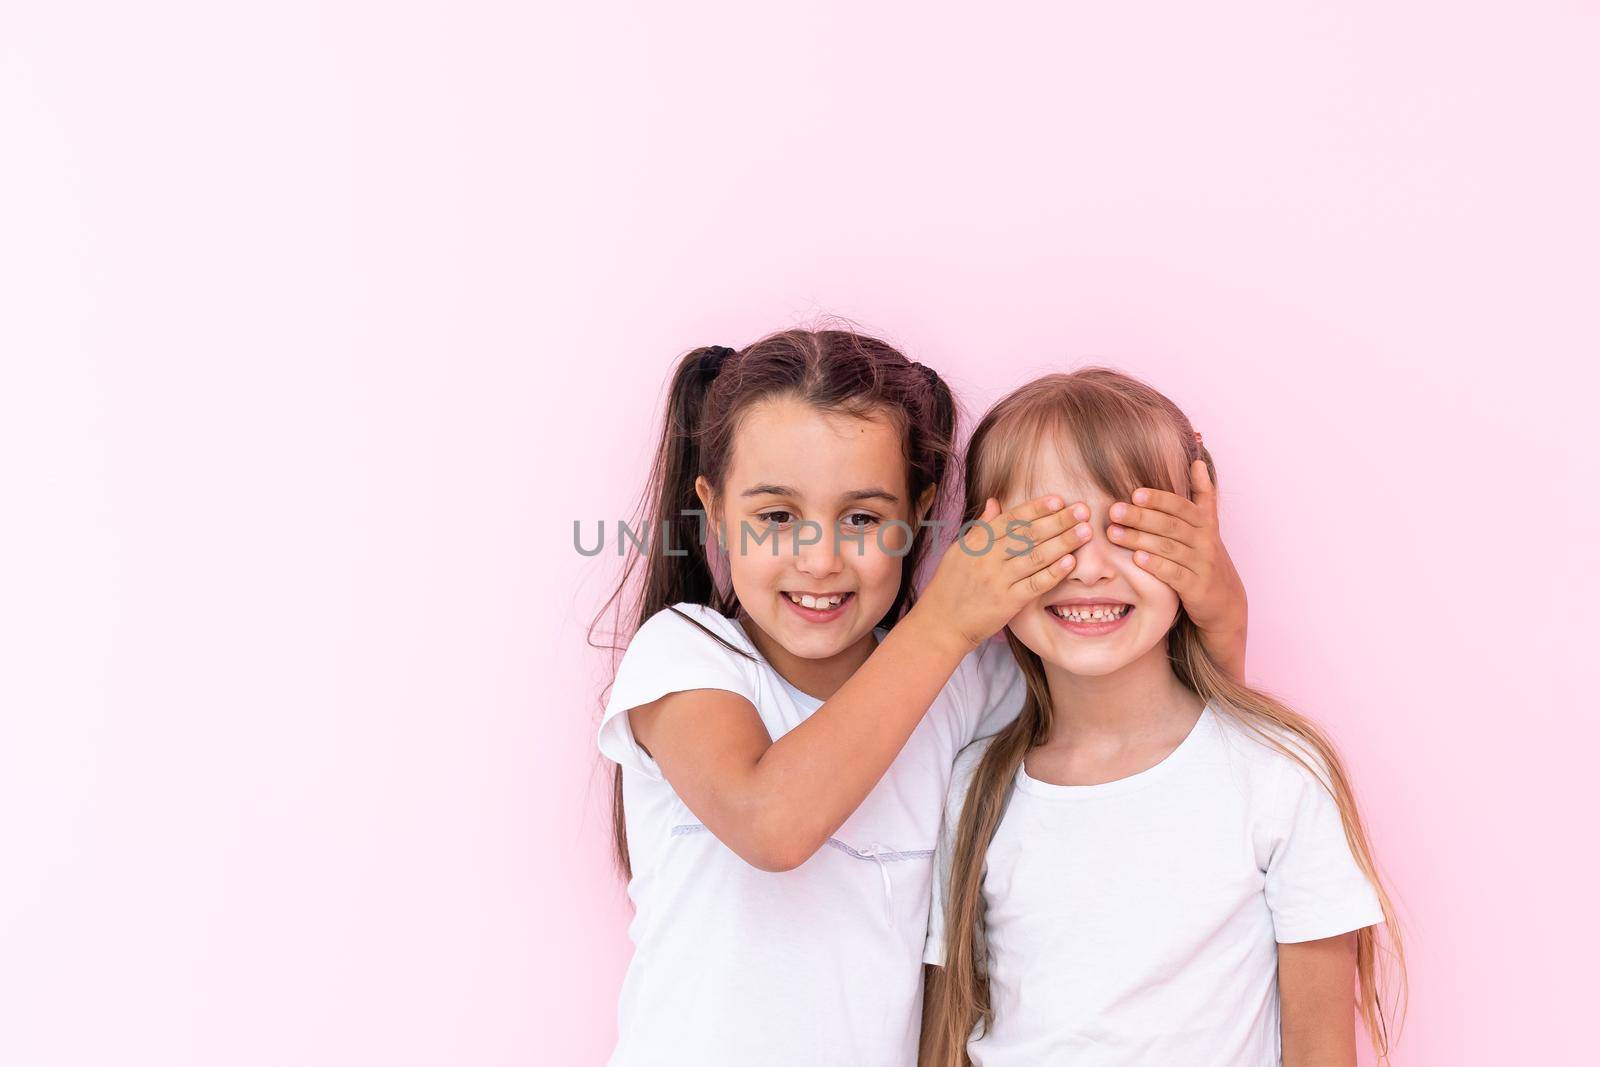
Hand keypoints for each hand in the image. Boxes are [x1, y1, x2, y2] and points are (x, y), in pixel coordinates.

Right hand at [915, 495, 1091, 654]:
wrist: (940, 624)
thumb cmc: (950, 586)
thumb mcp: (959, 551)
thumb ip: (980, 527)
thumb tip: (995, 502)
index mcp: (976, 543)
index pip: (1011, 519)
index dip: (1036, 508)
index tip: (1058, 500)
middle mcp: (987, 558)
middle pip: (1028, 534)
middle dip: (1058, 520)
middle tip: (1082, 510)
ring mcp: (998, 580)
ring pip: (1035, 556)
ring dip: (1063, 542)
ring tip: (1084, 531)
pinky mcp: (1007, 603)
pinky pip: (1035, 584)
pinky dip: (1053, 572)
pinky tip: (1070, 562)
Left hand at [1106, 459, 1247, 676]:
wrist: (1225, 601)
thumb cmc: (1205, 557)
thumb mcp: (1208, 525)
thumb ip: (1202, 493)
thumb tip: (1197, 460)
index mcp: (1204, 523)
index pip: (1181, 506)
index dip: (1159, 499)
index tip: (1135, 493)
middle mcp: (1205, 541)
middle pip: (1171, 525)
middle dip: (1141, 517)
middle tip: (1114, 511)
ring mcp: (1202, 564)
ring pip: (1169, 548)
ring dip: (1140, 539)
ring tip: (1114, 533)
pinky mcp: (1197, 587)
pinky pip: (1174, 574)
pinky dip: (1156, 565)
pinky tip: (1137, 559)